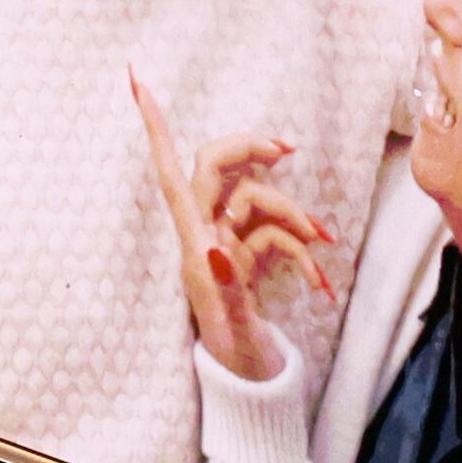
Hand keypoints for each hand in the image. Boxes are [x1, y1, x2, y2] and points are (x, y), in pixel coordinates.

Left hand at [132, 68, 336, 380]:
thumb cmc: (230, 354)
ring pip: (260, 199)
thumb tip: (216, 249)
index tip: (138, 79)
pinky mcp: (251, 254)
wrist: (247, 383)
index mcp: (192, 239)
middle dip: (252, 149)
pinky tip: (321, 282)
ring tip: (323, 245)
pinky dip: (303, 252)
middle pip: (220, 165)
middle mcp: (207, 231)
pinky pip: (278, 234)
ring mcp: (230, 240)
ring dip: (294, 218)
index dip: (155, 126)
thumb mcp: (230, 322)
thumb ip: (226, 286)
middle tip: (287, 149)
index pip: (169, 169)